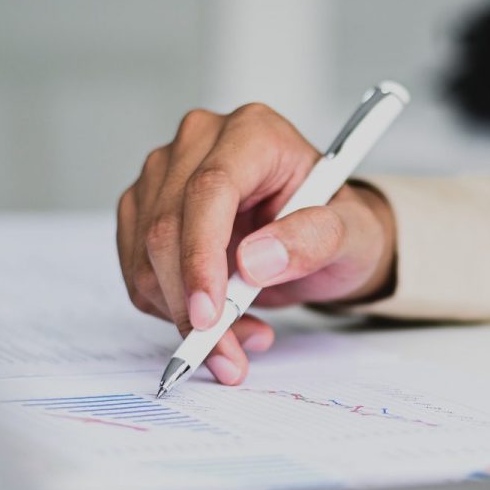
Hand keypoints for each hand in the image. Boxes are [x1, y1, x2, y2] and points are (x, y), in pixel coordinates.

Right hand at [117, 104, 397, 384]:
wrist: (318, 236)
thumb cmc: (337, 226)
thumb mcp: (352, 235)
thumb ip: (315, 240)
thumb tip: (255, 261)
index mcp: (254, 133)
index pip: (209, 190)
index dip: (202, 256)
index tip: (211, 317)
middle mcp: (199, 142)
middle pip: (167, 227)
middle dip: (190, 306)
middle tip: (227, 357)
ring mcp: (163, 173)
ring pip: (144, 256)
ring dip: (183, 315)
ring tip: (240, 337)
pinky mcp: (143, 208)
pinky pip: (138, 273)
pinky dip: (171, 311)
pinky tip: (216, 319)